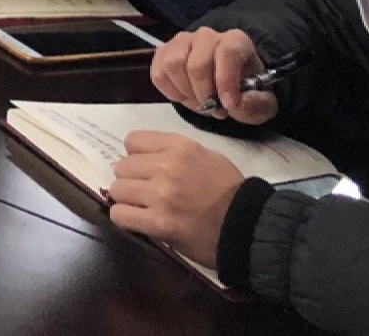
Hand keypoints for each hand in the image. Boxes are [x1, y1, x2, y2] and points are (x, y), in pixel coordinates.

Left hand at [108, 132, 245, 265]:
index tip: (144, 169)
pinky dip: (126, 219)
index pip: (132, 141)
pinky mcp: (158, 222)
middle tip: (147, 192)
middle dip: (132, 180)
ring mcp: (161, 195)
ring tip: (146, 208)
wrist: (250, 228)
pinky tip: (141, 221)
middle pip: (122, 167)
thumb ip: (173, 153)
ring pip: (118, 190)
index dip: (136, 156)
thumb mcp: (207, 157)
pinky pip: (120, 215)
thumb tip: (139, 157)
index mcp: (181, 147)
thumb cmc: (230, 193)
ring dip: (128, 200)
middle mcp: (167, 166)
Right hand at [151, 27, 278, 123]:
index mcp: (235, 41)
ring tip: (199, 102)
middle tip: (214, 109)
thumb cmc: (245, 90)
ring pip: (173, 64)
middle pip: (197, 64)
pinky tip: (185, 96)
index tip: (229, 105)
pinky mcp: (163, 53)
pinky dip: (171, 91)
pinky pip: (158, 73)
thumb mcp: (263, 102)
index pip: (228, 51)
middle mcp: (206, 36)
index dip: (226, 80)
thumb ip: (257, 104)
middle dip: (204, 93)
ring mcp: (181, 41)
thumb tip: (239, 103)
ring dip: (186, 91)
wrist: (226, 84)